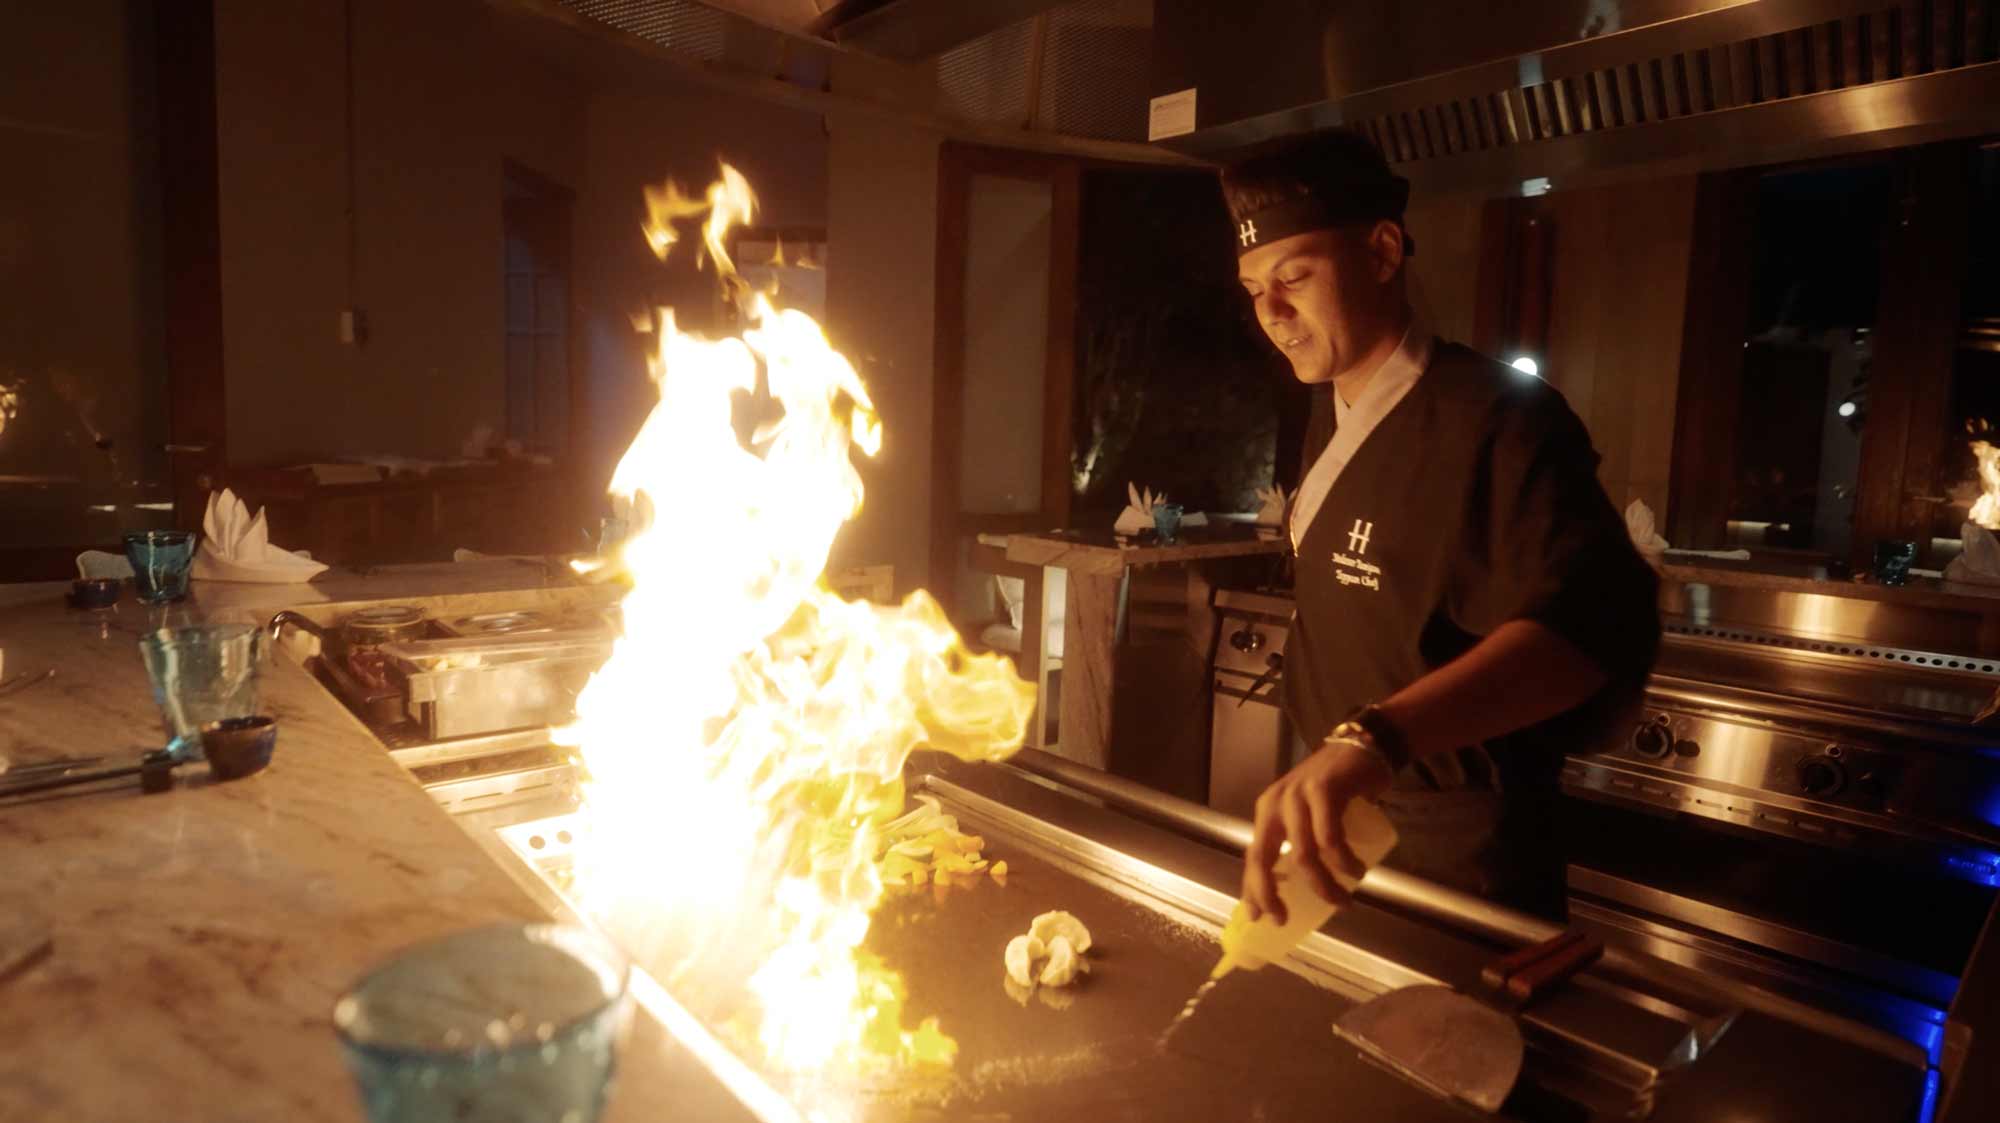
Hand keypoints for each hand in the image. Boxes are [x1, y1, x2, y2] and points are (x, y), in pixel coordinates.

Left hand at [1242, 738, 1394, 923]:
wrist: (1363, 748)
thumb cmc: (1336, 790)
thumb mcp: (1307, 816)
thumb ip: (1299, 841)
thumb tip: (1295, 890)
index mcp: (1268, 812)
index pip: (1252, 856)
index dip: (1252, 889)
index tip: (1257, 917)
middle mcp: (1276, 803)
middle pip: (1263, 858)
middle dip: (1269, 894)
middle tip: (1285, 918)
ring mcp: (1298, 795)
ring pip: (1302, 855)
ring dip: (1324, 885)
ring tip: (1344, 900)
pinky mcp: (1324, 790)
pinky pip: (1330, 838)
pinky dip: (1344, 862)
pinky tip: (1357, 871)